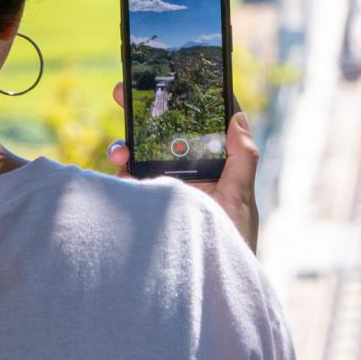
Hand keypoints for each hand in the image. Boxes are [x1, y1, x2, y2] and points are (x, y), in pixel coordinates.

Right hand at [106, 83, 261, 253]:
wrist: (205, 284)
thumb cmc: (232, 242)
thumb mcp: (241, 198)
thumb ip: (242, 159)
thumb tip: (237, 118)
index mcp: (213, 165)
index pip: (202, 125)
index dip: (190, 100)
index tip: (177, 75)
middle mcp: (186, 173)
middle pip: (163, 132)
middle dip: (143, 110)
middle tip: (123, 90)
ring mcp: (164, 188)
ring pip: (140, 153)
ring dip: (126, 143)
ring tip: (121, 149)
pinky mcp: (146, 205)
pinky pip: (127, 182)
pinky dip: (119, 170)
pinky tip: (119, 169)